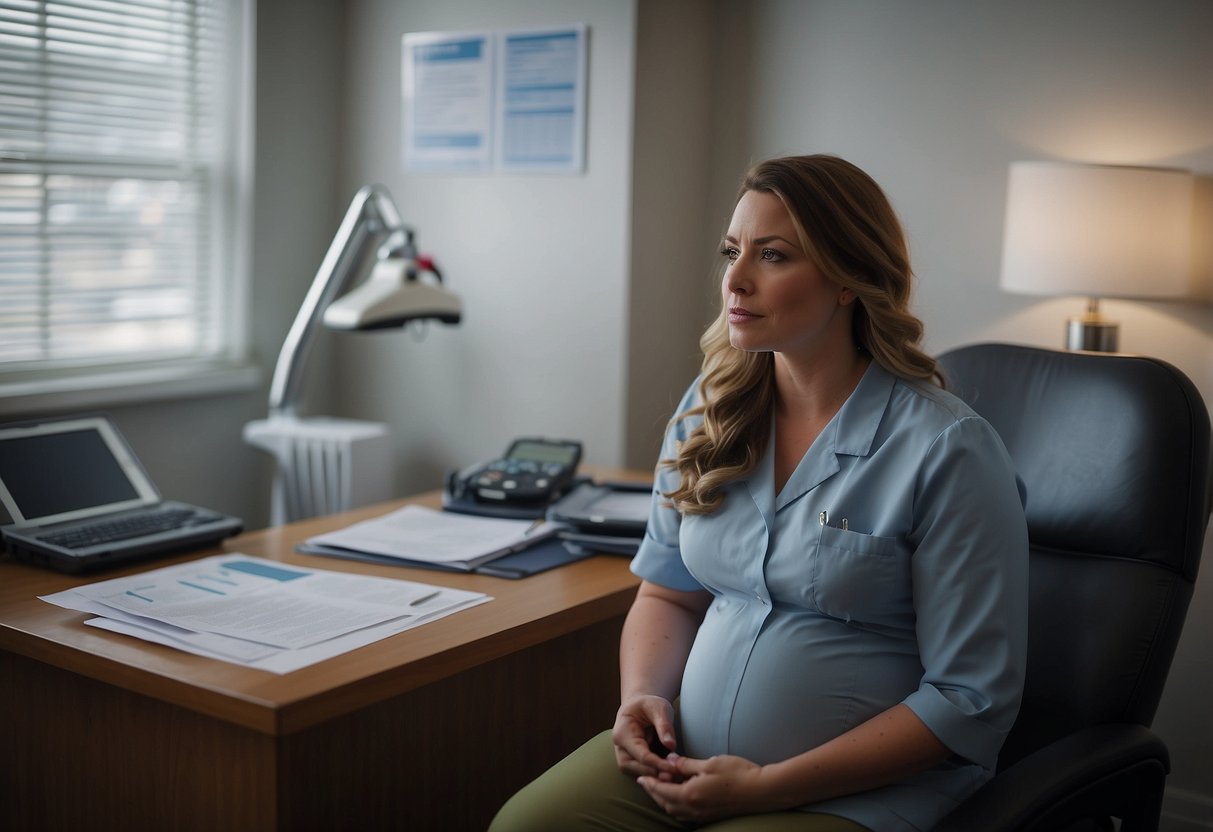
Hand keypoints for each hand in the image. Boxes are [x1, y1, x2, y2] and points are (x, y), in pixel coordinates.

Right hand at [612, 695, 679, 777]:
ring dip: (655, 776)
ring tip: (674, 775)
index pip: (641, 755)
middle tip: (676, 775)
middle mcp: (620, 747)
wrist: (640, 706)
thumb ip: (664, 725)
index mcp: (623, 733)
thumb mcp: (659, 707)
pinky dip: (655, 774)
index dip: (658, 763)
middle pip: (637, 768)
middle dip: (656, 773)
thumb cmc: (649, 705)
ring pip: (638, 774)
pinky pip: (642, 773)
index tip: (675, 768)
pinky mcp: (632, 762)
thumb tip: (671, 746)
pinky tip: (670, 773)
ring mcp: (624, 756)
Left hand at [637, 753, 768, 823]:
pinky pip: (686, 815)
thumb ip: (686, 764)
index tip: (641, 776)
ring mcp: (703, 815)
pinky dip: (677, 806)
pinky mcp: (711, 816)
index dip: (649, 783)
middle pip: (665, 803)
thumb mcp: (709, 763)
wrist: (762, 792)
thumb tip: (670, 760)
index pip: (661, 790)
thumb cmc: (738, 773)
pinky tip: (680, 796)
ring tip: (661, 787)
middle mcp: (694, 809)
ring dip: (664, 800)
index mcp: (690, 794)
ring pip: (675, 811)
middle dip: (654, 792)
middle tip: (646, 781)